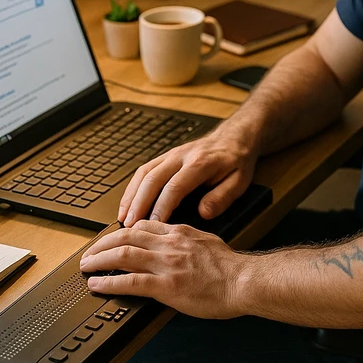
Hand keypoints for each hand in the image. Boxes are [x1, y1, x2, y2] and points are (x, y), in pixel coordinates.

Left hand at [79, 221, 246, 317]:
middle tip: (89, 252)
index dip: (122, 231)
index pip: (143, 225)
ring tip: (86, 266)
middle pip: (127, 235)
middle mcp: (170, 244)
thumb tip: (175, 244)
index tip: (112, 240)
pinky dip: (109, 282)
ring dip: (99, 259)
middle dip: (103, 243)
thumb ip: (187, 240)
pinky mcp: (166, 286)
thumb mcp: (207, 242)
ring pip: (123, 254)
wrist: (244, 281)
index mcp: (179, 232)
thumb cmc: (231, 268)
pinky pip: (130, 282)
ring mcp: (167, 264)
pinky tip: (97, 284)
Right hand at [119, 131, 257, 225]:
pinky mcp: (166, 156)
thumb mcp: (239, 181)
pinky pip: (144, 170)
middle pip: (153, 179)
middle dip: (139, 203)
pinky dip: (132, 188)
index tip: (153, 225)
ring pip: (144, 173)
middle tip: (130, 225)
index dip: (162, 207)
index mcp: (200, 163)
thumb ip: (222, 197)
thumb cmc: (237, 161)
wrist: (234, 137)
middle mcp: (181, 156)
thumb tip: (204, 212)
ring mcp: (171, 154)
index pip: (175, 186)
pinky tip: (128, 203)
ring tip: (123, 218)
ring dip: (131, 196)